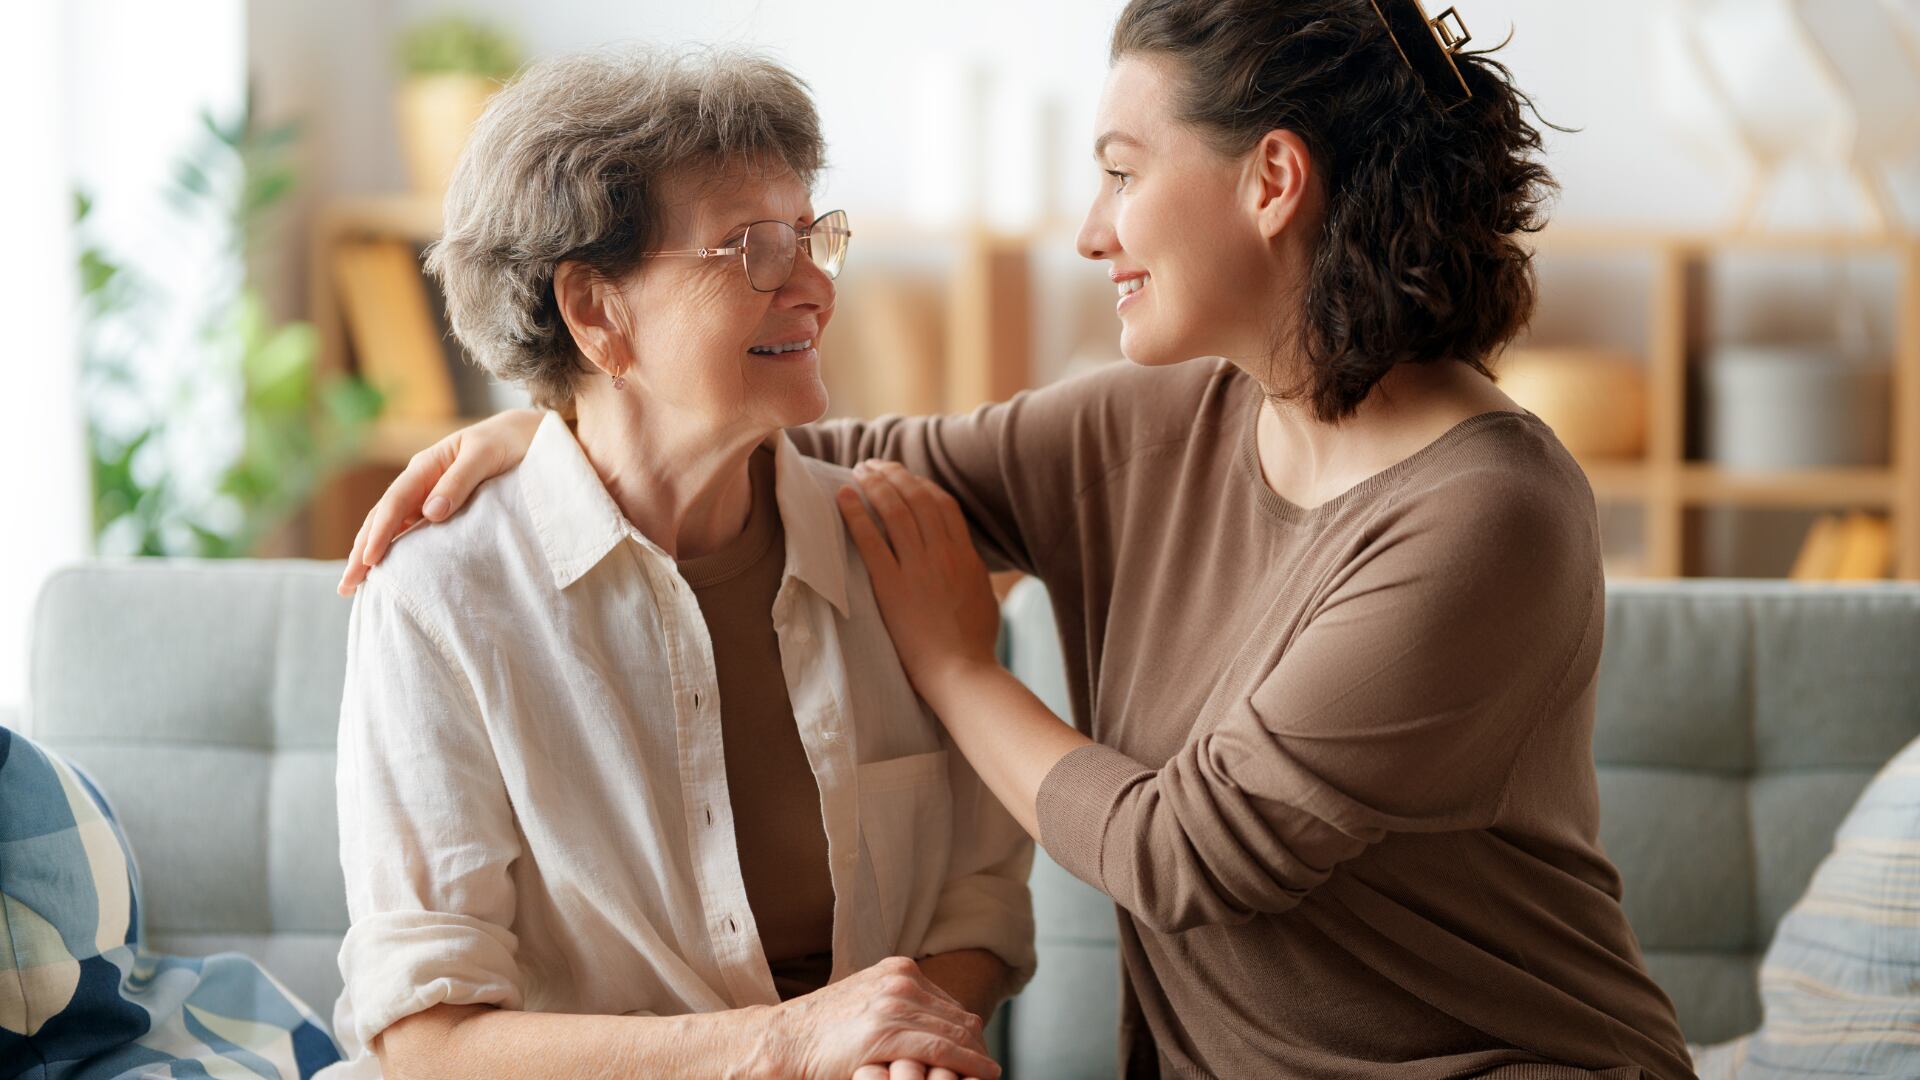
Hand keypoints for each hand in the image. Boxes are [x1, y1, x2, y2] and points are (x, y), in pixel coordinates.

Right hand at [337, 409, 542, 595]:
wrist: (524, 435)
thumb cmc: (506, 442)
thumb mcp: (486, 455)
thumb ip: (460, 481)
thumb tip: (431, 513)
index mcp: (426, 465)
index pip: (395, 502)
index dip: (380, 532)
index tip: (370, 560)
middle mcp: (419, 481)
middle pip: (382, 517)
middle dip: (361, 550)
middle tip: (347, 585)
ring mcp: (425, 495)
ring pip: (390, 526)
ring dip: (370, 552)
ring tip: (353, 584)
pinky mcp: (437, 507)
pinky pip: (409, 530)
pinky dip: (393, 549)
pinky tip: (385, 570)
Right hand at [762, 957, 997, 1079]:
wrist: (786, 1041)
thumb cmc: (825, 1033)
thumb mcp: (869, 1005)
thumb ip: (901, 1008)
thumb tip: (934, 1026)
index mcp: (899, 970)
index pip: (952, 1005)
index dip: (970, 1034)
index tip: (980, 1055)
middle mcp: (901, 981)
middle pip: (960, 1018)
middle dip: (978, 1048)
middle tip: (988, 1070)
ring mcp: (894, 1004)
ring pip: (956, 1034)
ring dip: (977, 1059)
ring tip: (988, 1076)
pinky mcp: (886, 1032)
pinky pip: (942, 1050)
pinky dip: (967, 1065)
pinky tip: (981, 1077)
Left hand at [835, 461, 1001, 697]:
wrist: (960, 671)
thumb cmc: (973, 642)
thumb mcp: (981, 595)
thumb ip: (970, 568)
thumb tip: (962, 554)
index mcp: (965, 555)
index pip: (942, 504)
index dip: (921, 484)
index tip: (903, 477)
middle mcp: (942, 554)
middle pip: (916, 498)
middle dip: (893, 475)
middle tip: (873, 465)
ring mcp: (917, 568)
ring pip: (894, 511)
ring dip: (874, 485)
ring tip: (858, 472)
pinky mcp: (891, 586)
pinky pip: (870, 540)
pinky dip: (855, 514)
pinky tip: (842, 498)